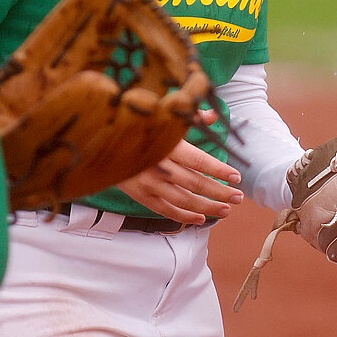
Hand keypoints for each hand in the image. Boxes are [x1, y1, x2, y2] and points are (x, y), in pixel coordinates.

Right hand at [117, 115, 243, 224]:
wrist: (98, 142)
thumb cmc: (137, 126)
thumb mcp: (162, 116)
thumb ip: (190, 117)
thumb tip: (215, 117)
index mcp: (166, 143)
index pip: (199, 160)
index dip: (220, 170)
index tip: (236, 177)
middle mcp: (158, 165)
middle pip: (195, 183)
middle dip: (220, 192)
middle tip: (239, 197)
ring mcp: (148, 183)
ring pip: (184, 200)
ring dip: (208, 207)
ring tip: (227, 209)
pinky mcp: (140, 195)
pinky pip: (165, 210)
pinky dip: (184, 216)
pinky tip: (201, 219)